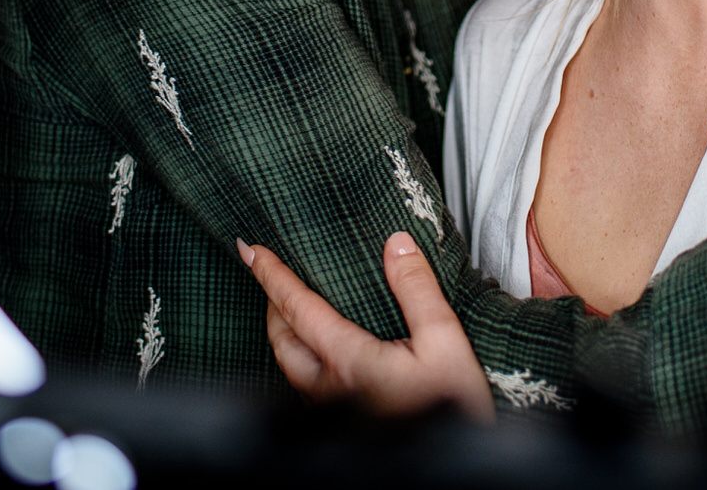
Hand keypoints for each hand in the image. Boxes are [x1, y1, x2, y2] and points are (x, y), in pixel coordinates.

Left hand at [240, 232, 495, 422]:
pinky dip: (299, 355)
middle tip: (270, 273)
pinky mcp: (341, 423)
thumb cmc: (451, 409)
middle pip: (281, 339)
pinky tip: (318, 350)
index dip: (272, 276)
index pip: (298, 309)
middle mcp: (329, 388)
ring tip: (289, 307)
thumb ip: (417, 290)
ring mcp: (332, 409)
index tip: (253, 251)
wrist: (453, 462)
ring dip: (283, 331)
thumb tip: (396, 244)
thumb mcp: (445, 342)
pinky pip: (304, 383)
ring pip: (289, 365)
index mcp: (349, 362)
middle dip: (271, 302)